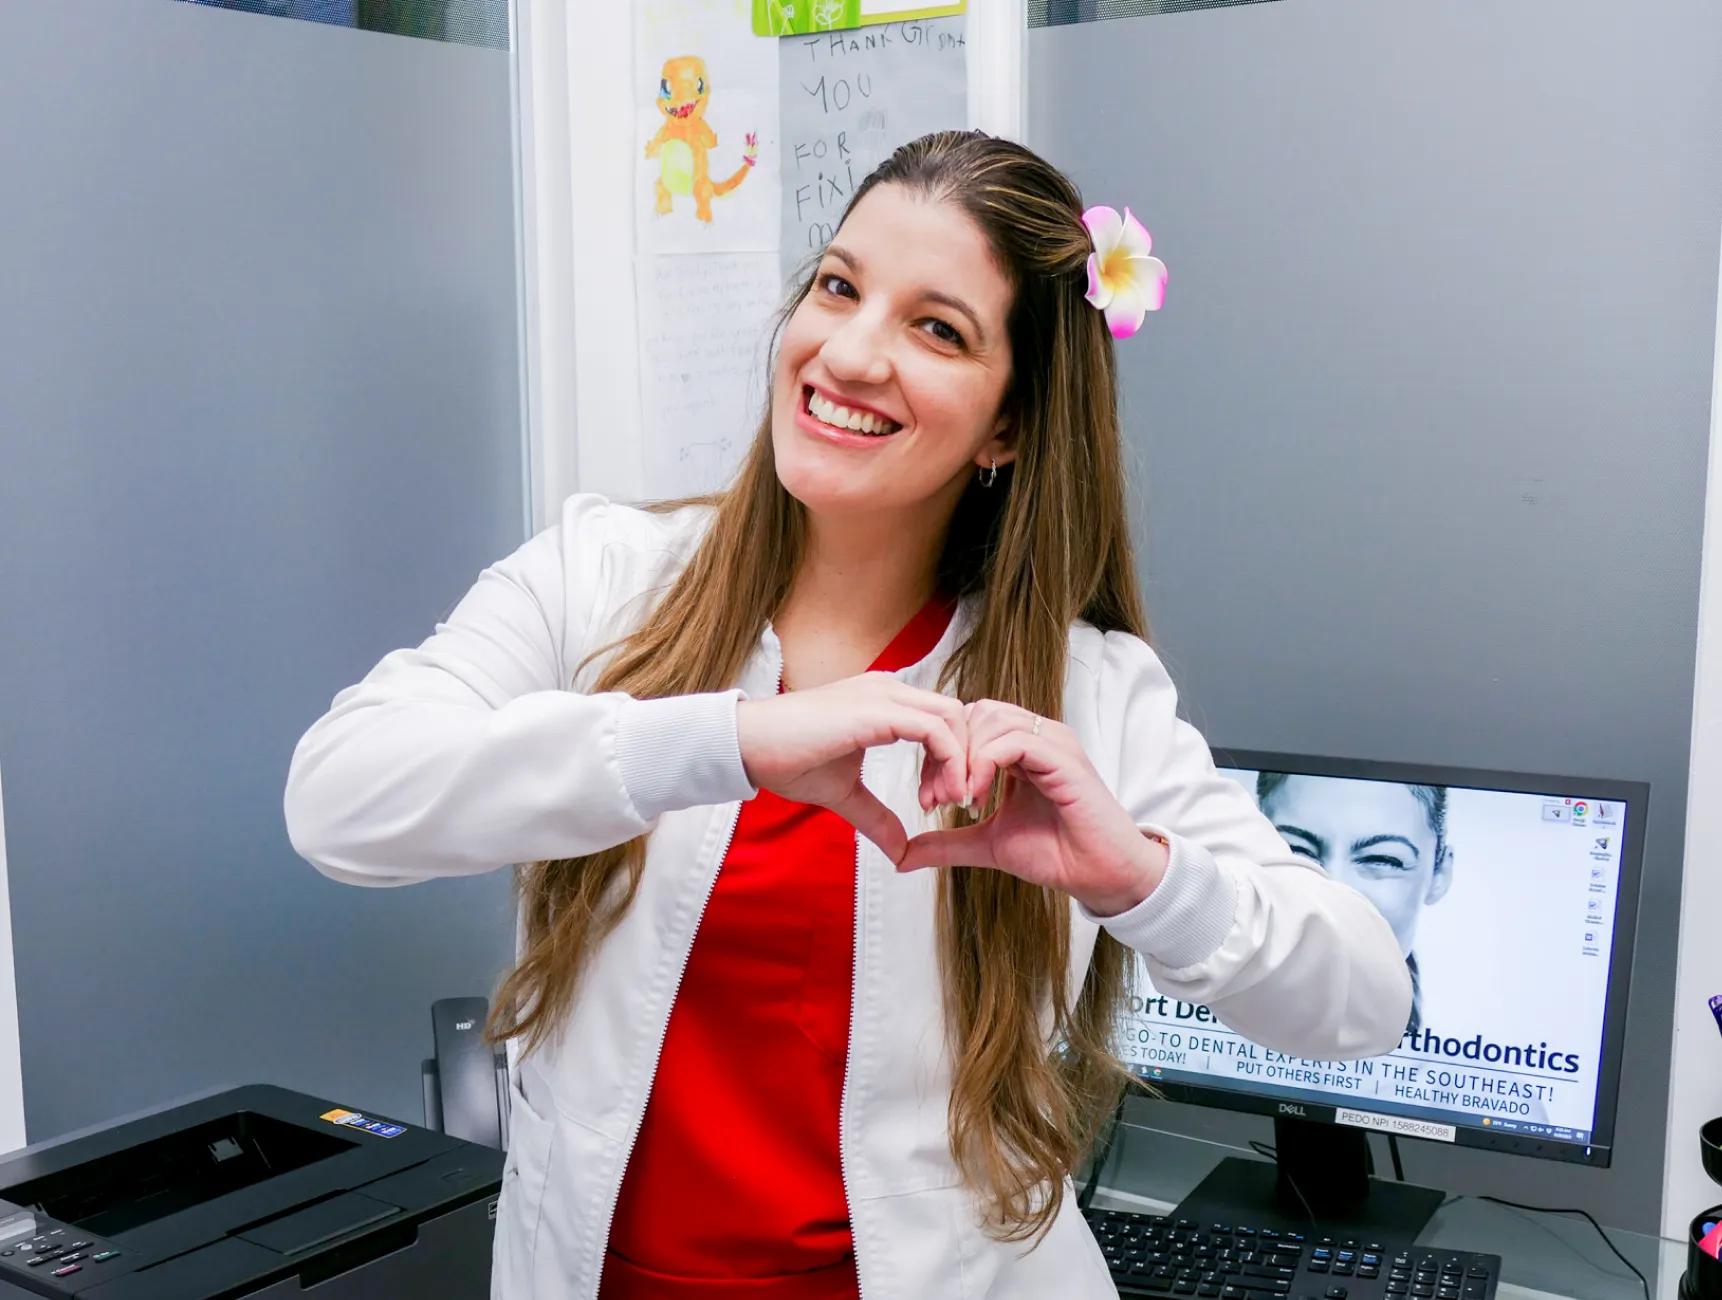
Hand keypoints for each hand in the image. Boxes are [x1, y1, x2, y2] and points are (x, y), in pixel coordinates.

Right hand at [736, 673, 969, 864]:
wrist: (748, 747)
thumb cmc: (786, 761)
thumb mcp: (843, 795)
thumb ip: (877, 817)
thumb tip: (901, 853)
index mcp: (883, 702)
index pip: (941, 720)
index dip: (951, 760)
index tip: (938, 801)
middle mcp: (888, 690)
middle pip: (956, 715)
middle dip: (965, 760)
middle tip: (953, 803)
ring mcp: (884, 695)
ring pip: (953, 717)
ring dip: (961, 762)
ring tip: (949, 801)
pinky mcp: (877, 710)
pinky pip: (936, 730)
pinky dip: (949, 762)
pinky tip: (940, 794)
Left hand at [898, 700, 1167, 916]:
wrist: (1100, 875)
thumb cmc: (1057, 854)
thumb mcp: (988, 844)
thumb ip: (947, 842)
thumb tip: (903, 856)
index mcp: (1020, 748)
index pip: (968, 724)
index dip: (940, 755)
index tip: (928, 798)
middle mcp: (1037, 736)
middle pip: (974, 713)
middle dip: (947, 752)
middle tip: (937, 798)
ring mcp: (1053, 742)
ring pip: (991, 718)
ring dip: (964, 757)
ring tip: (958, 799)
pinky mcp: (1064, 757)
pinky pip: (1015, 740)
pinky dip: (985, 764)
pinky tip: (976, 796)